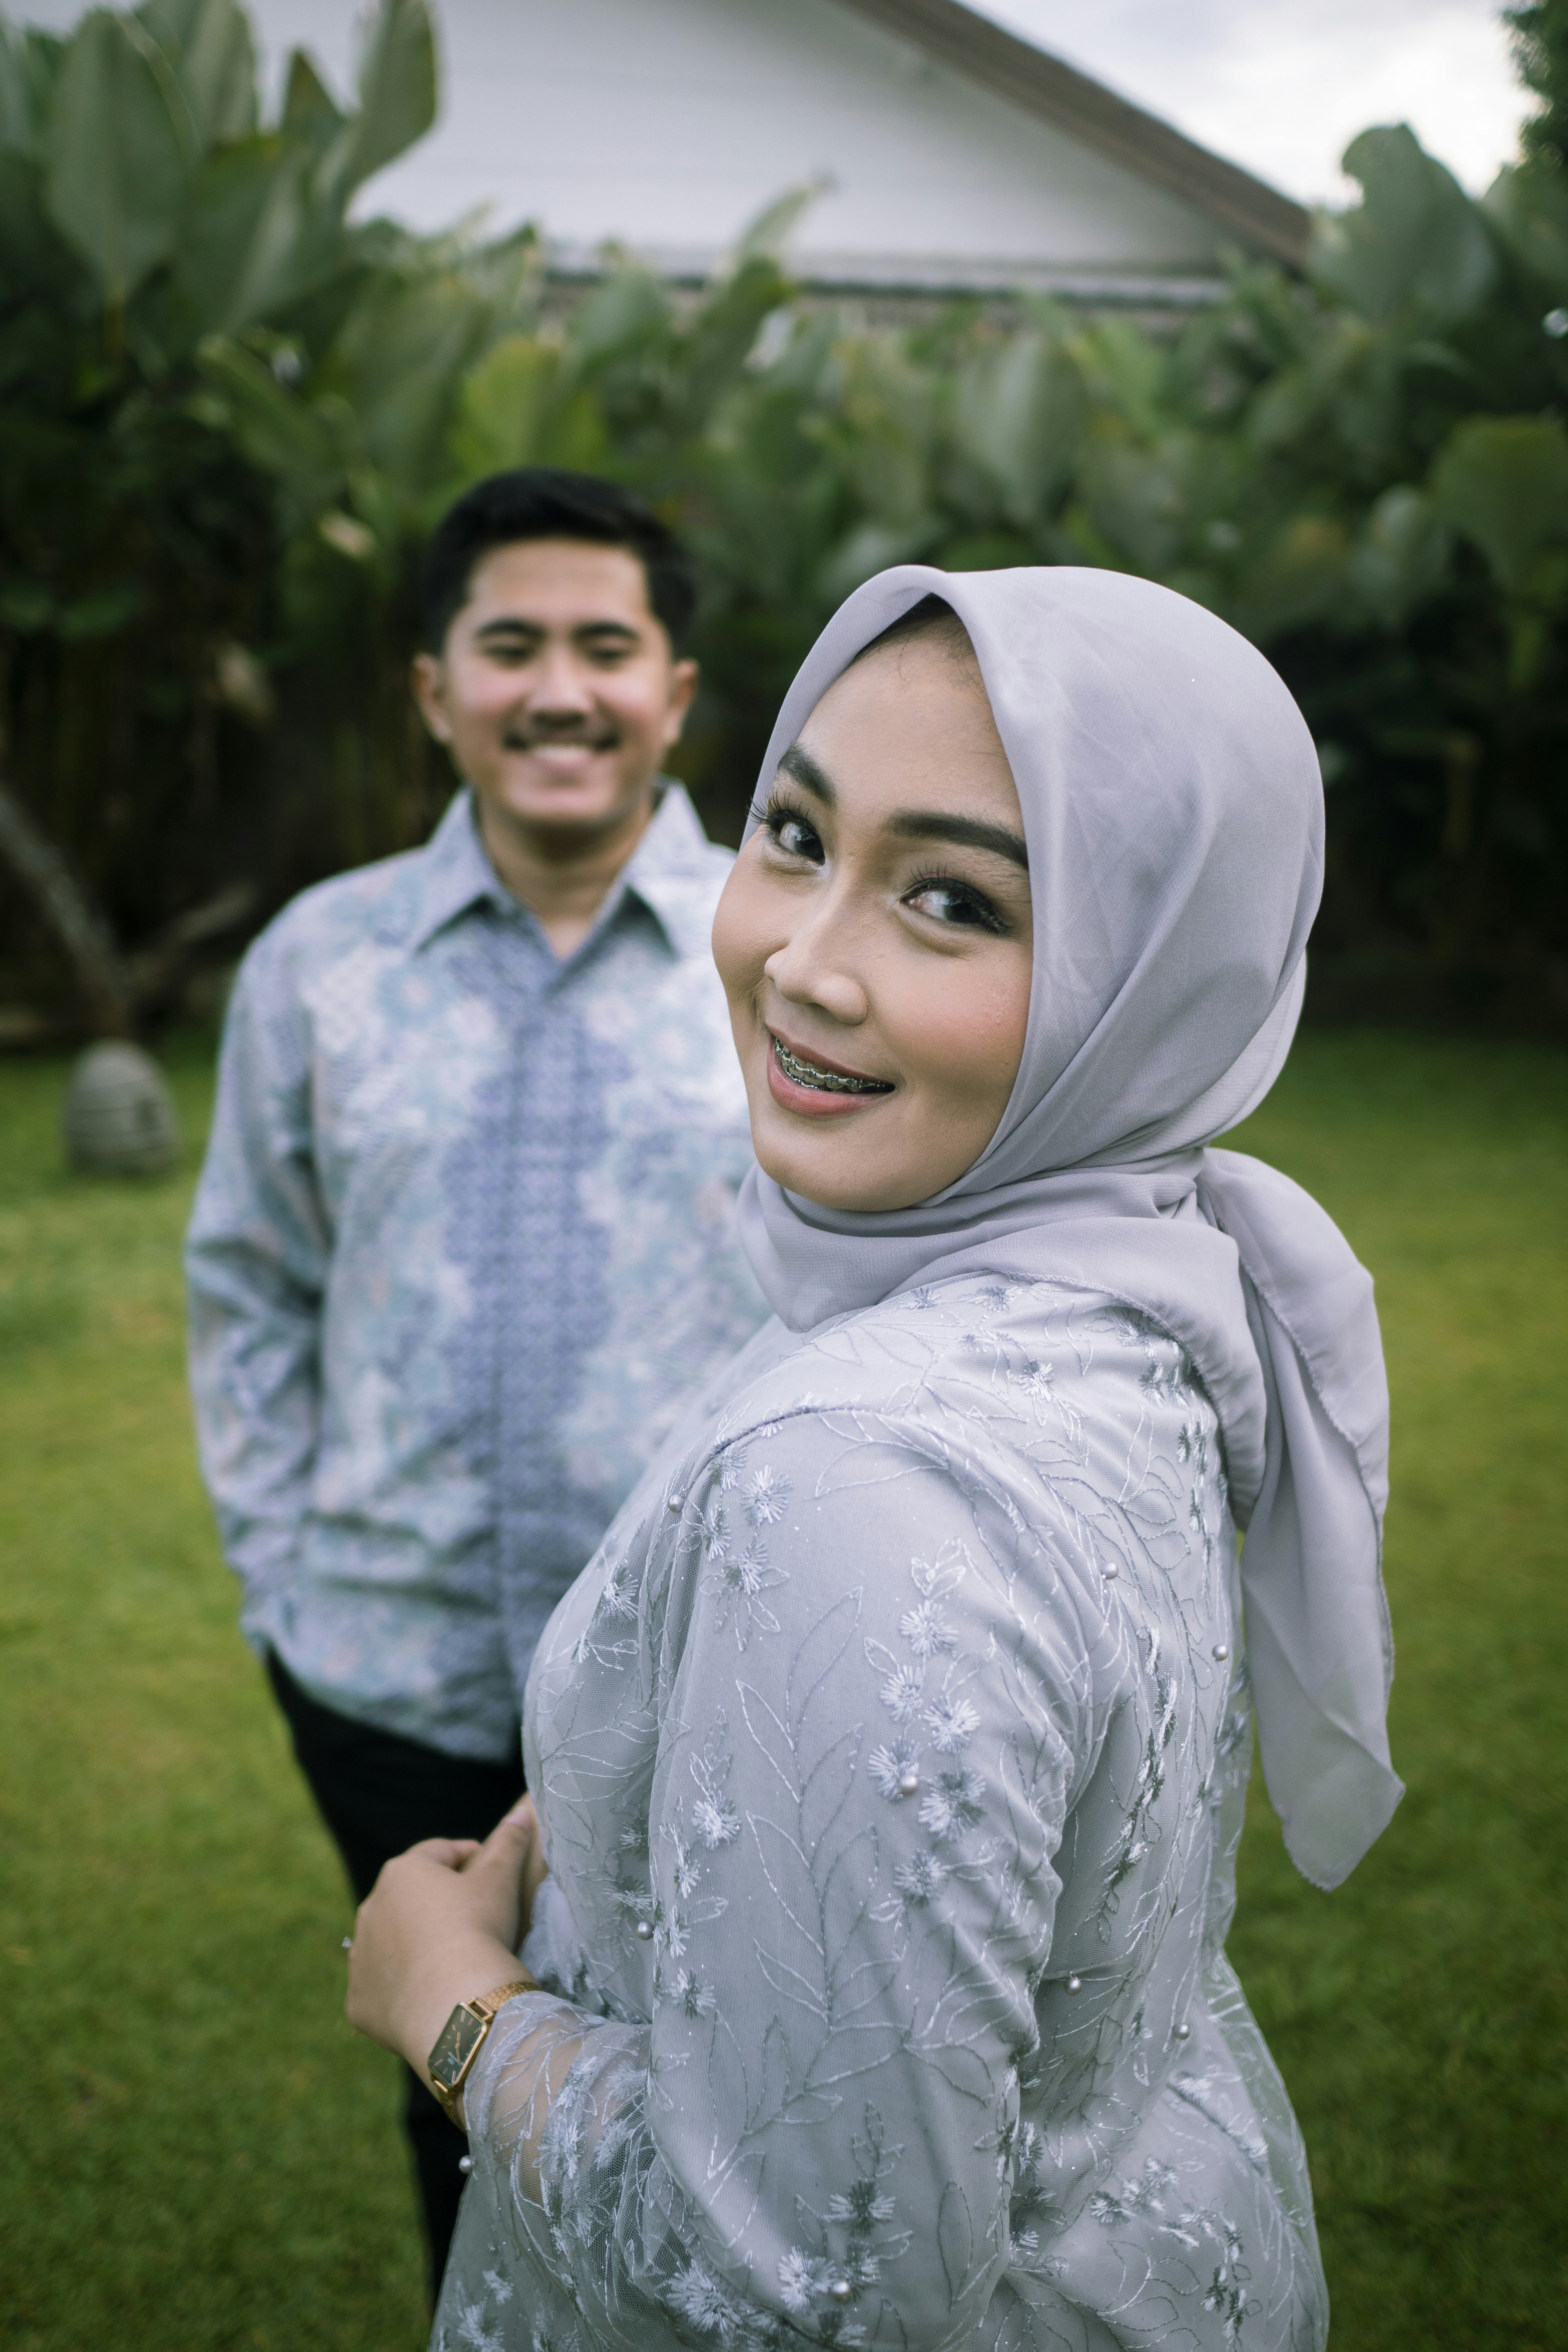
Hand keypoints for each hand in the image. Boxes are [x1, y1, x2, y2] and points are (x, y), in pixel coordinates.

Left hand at [345, 1801, 543, 2094]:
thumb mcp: (500, 1879)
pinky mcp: (358, 2002)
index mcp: (401, 1873)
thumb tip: (520, 1814)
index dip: (465, 1856)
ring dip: (413, 1946)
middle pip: (408, 1899)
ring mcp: (360, 1959)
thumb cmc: (478, 1929)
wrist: (457, 2004)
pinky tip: (427, 1996)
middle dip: (435, 1904)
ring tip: (449, 1961)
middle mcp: (370, 1910)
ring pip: (389, 1945)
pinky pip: (381, 1990)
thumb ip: (507, 1843)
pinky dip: (401, 1989)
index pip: (436, 1853)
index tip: (487, 1869)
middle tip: (471, 1919)